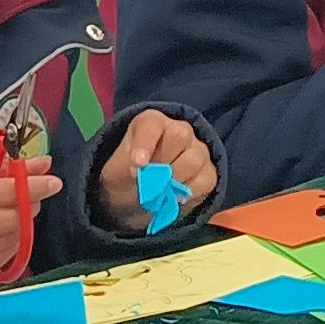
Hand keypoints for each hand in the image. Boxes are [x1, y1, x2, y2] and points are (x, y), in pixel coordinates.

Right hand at [0, 156, 56, 297]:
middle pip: (9, 218)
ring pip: (11, 239)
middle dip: (30, 204)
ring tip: (11, 214)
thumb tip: (44, 164)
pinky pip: (4, 257)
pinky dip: (9, 243)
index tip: (53, 179)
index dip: (31, 185)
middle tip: (36, 195)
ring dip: (21, 224)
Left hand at [100, 109, 218, 230]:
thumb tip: (142, 173)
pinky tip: (175, 196)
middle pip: (180, 136)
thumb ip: (125, 169)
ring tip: (161, 190)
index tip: (137, 165)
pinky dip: (188, 192)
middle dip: (163, 163)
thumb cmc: (125, 178)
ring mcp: (198, 150)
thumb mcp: (115, 173)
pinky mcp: (209, 172)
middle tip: (150, 180)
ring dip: (174, 181)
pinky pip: (205, 180)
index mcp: (151, 123)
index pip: (152, 123)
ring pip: (194, 160)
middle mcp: (179, 130)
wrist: (138, 200)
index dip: (145, 143)